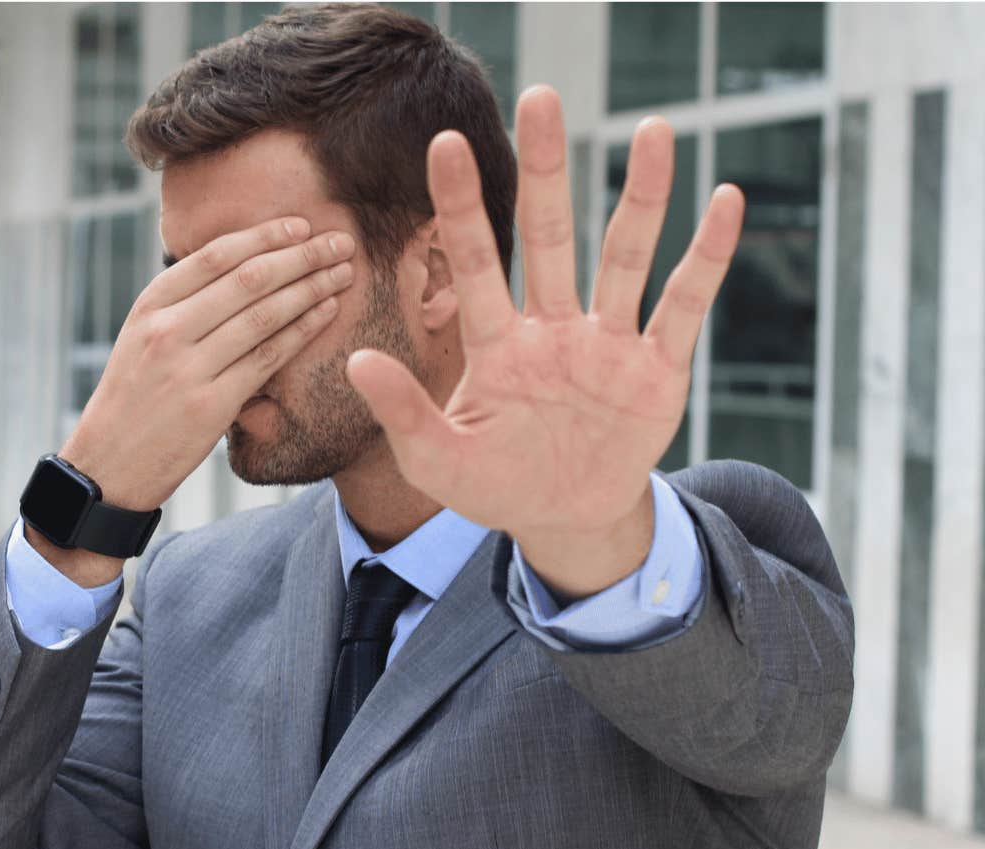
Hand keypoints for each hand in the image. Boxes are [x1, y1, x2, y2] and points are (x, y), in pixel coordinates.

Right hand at [30, 216, 355, 584]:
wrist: (108, 464)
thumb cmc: (134, 397)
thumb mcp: (141, 337)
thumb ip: (182, 303)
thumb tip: (240, 264)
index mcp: (150, 306)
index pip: (216, 256)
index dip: (265, 236)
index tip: (301, 226)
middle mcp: (167, 330)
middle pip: (248, 279)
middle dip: (301, 256)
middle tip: (339, 241)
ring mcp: (188, 368)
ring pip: (264, 315)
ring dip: (311, 288)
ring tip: (342, 272)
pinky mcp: (210, 405)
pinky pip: (267, 358)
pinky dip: (302, 330)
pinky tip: (326, 312)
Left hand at [344, 85, 744, 599]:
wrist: (563, 521)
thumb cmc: (493, 485)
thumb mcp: (435, 460)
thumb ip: (402, 412)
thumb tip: (357, 360)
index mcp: (496, 345)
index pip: (474, 261)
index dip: (461, 204)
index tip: (443, 144)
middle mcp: (552, 328)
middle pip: (550, 234)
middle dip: (546, 168)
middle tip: (540, 96)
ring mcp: (608, 343)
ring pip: (624, 253)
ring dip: (641, 194)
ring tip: (654, 128)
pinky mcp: (658, 369)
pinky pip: (684, 304)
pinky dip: (706, 255)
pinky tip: (724, 200)